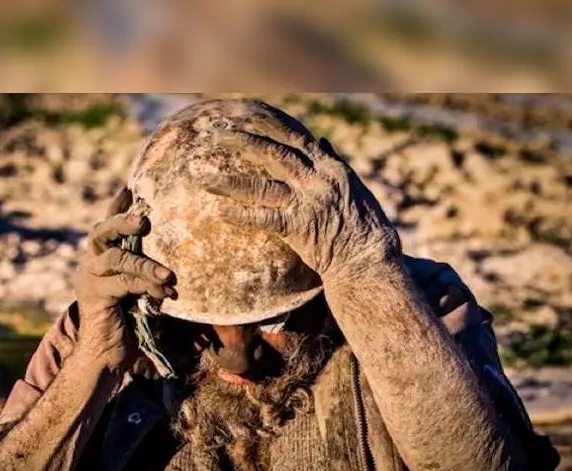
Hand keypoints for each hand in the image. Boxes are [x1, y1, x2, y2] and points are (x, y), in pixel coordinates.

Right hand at [73, 195, 176, 371]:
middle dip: (121, 221)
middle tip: (143, 219)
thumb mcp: (142, 292)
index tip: (130, 187)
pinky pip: (122, 284)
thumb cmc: (130, 324)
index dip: (117, 206)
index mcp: (100, 259)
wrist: (107, 357)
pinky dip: (145, 287)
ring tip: (167, 275)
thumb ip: (150, 273)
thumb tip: (183, 257)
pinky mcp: (94, 297)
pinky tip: (163, 295)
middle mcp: (90, 265)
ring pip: (114, 259)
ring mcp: (89, 280)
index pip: (107, 226)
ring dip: (144, 264)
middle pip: (101, 232)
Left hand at [202, 131, 399, 281]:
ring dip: (229, 181)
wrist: (369, 258)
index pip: (294, 135)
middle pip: (272, 152)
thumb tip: (321, 140)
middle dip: (241, 141)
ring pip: (261, 185)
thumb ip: (333, 162)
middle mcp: (316, 179)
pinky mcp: (298, 228)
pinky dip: (241, 215)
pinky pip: (264, 218)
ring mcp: (306, 203)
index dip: (268, 122)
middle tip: (214, 134)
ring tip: (202, 178)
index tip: (246, 111)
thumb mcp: (353, 185)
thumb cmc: (363, 224)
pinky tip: (220, 212)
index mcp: (329, 166)